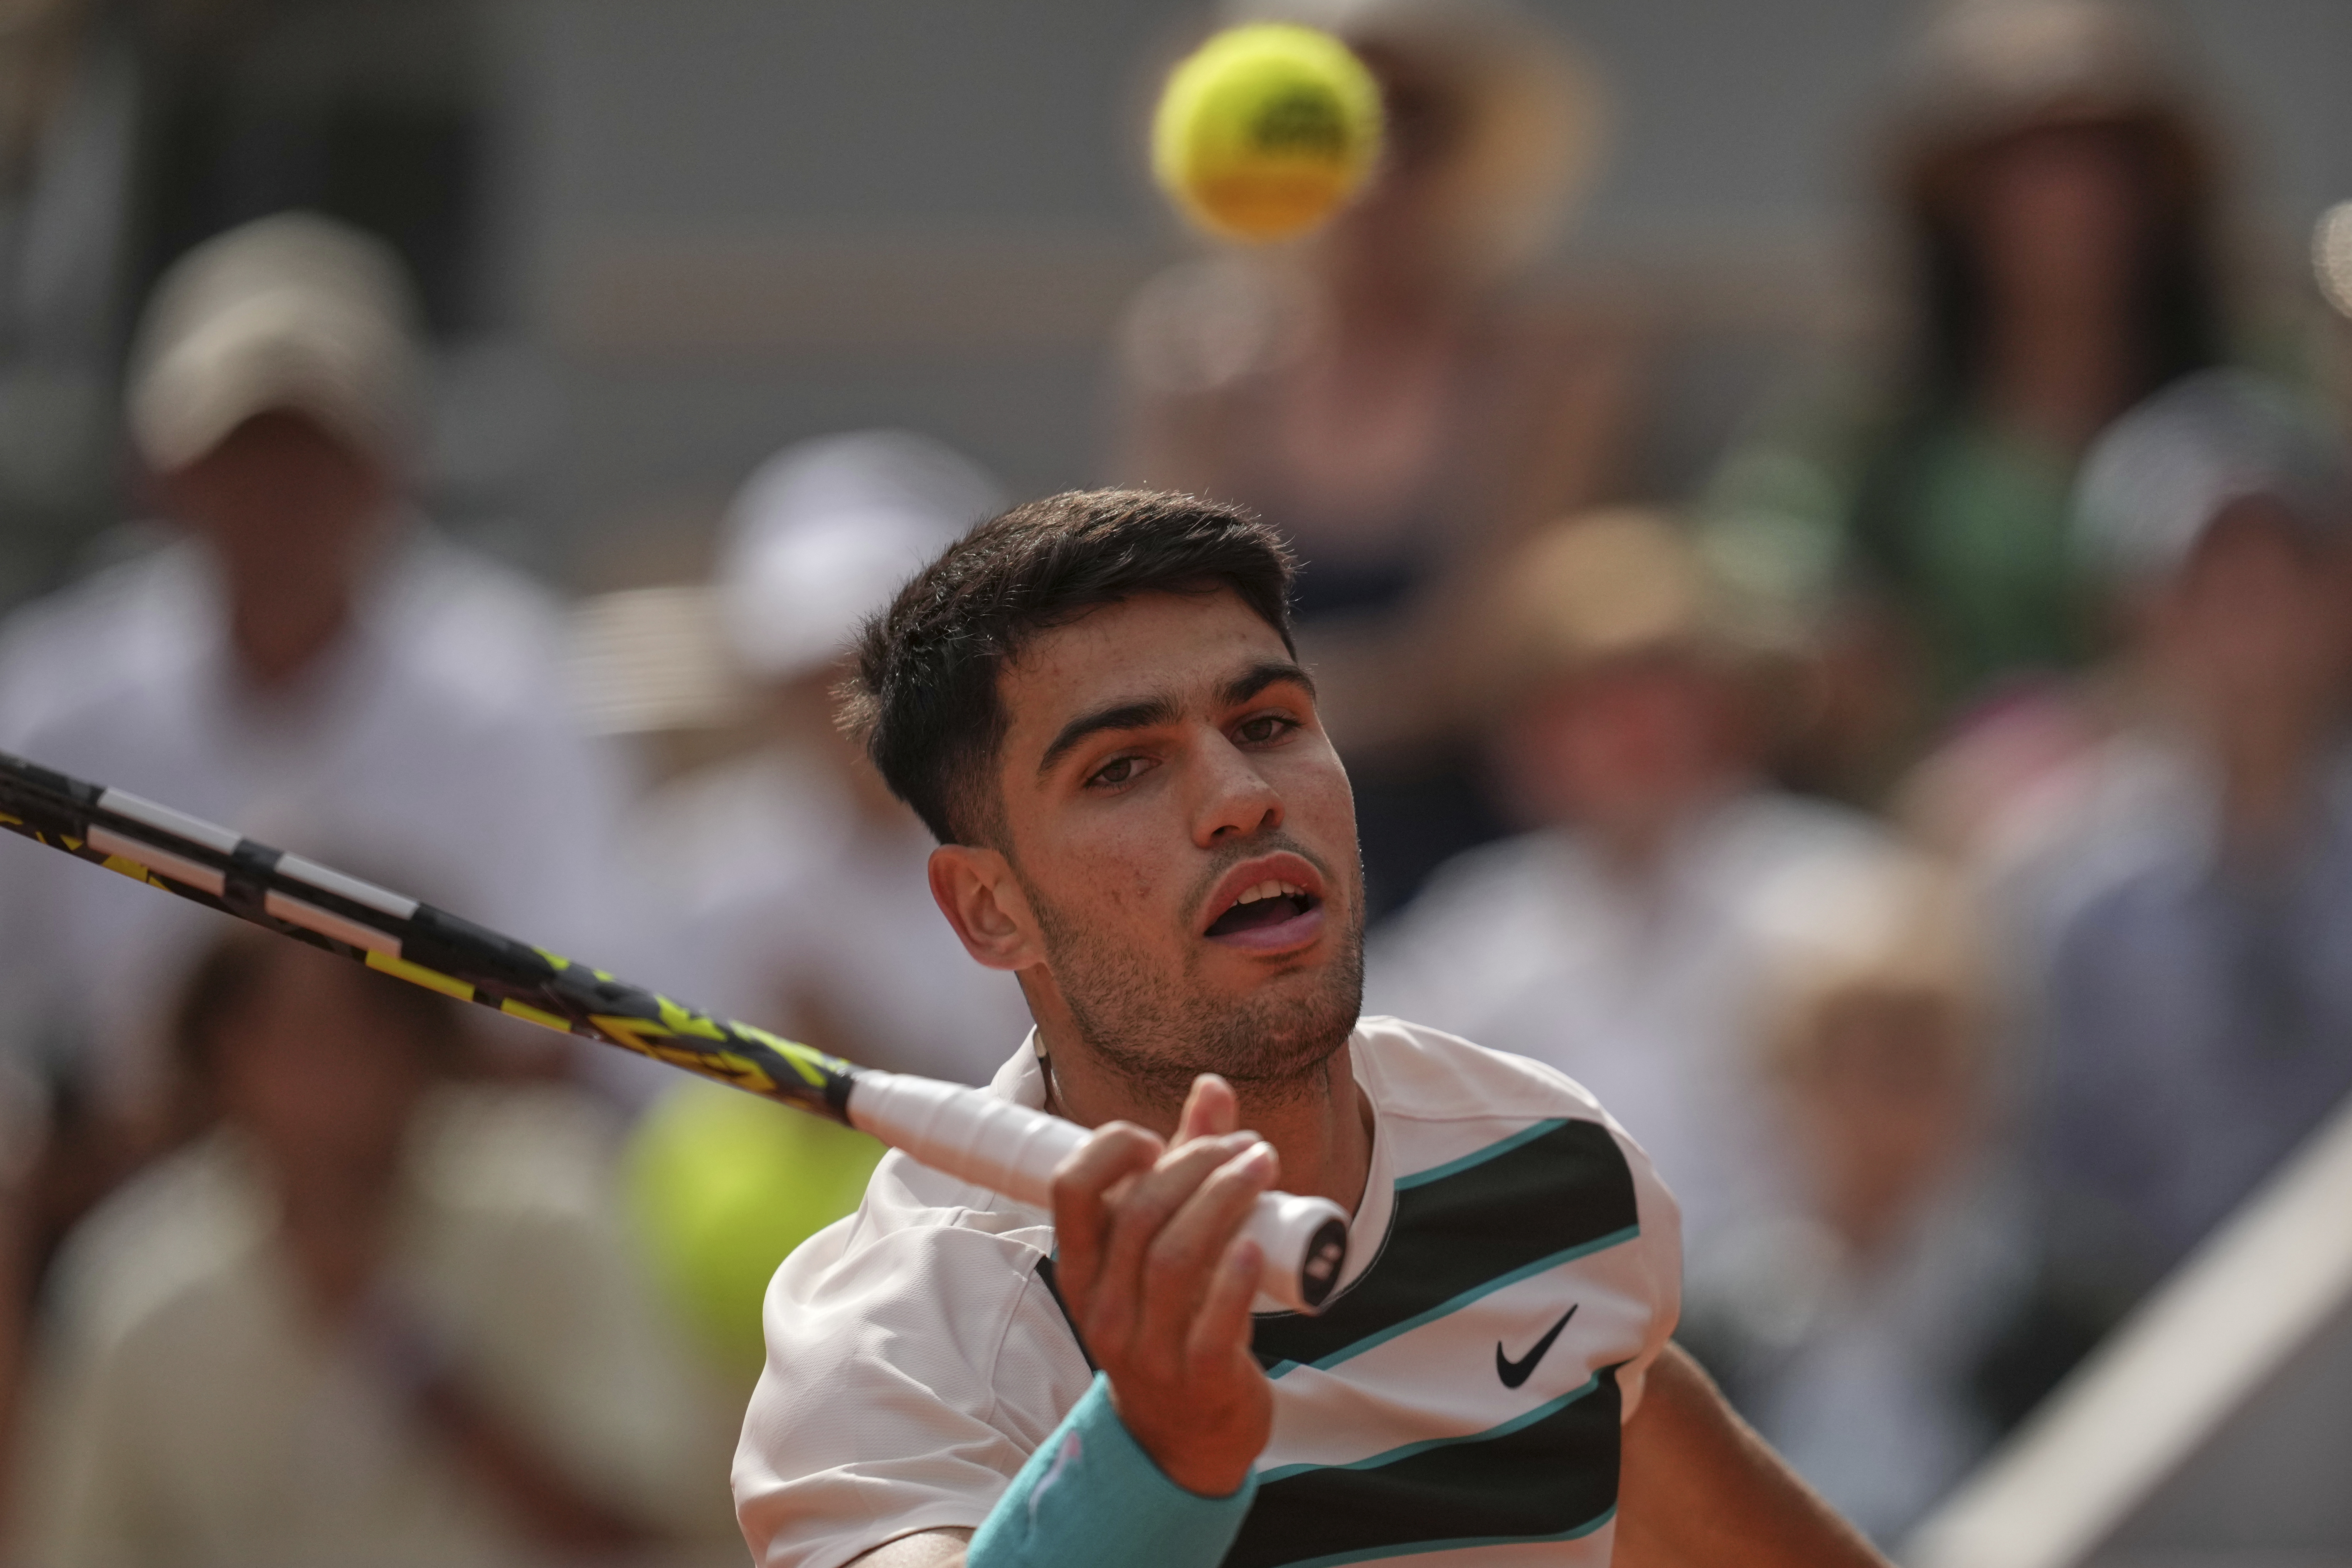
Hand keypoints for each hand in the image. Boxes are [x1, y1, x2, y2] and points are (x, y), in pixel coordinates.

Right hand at [1050, 1074, 1273, 1496]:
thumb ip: (1185, 1167)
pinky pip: (1214, 1324)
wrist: (1184, 1436)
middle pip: (1139, 1213)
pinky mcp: (1200, 1380)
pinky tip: (1258, 1242)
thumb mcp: (1164, 1248)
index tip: (1162, 1138)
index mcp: (1083, 1269)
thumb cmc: (1173, 1322)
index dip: (1114, 1149)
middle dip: (1198, 1162)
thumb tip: (1212, 1086)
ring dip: (1224, 1200)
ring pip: (1176, 1258)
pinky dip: (1237, 1276)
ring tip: (1263, 1167)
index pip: (1071, 1190)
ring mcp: (1147, 1349)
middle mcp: (1104, 1308)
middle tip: (1247, 1145)